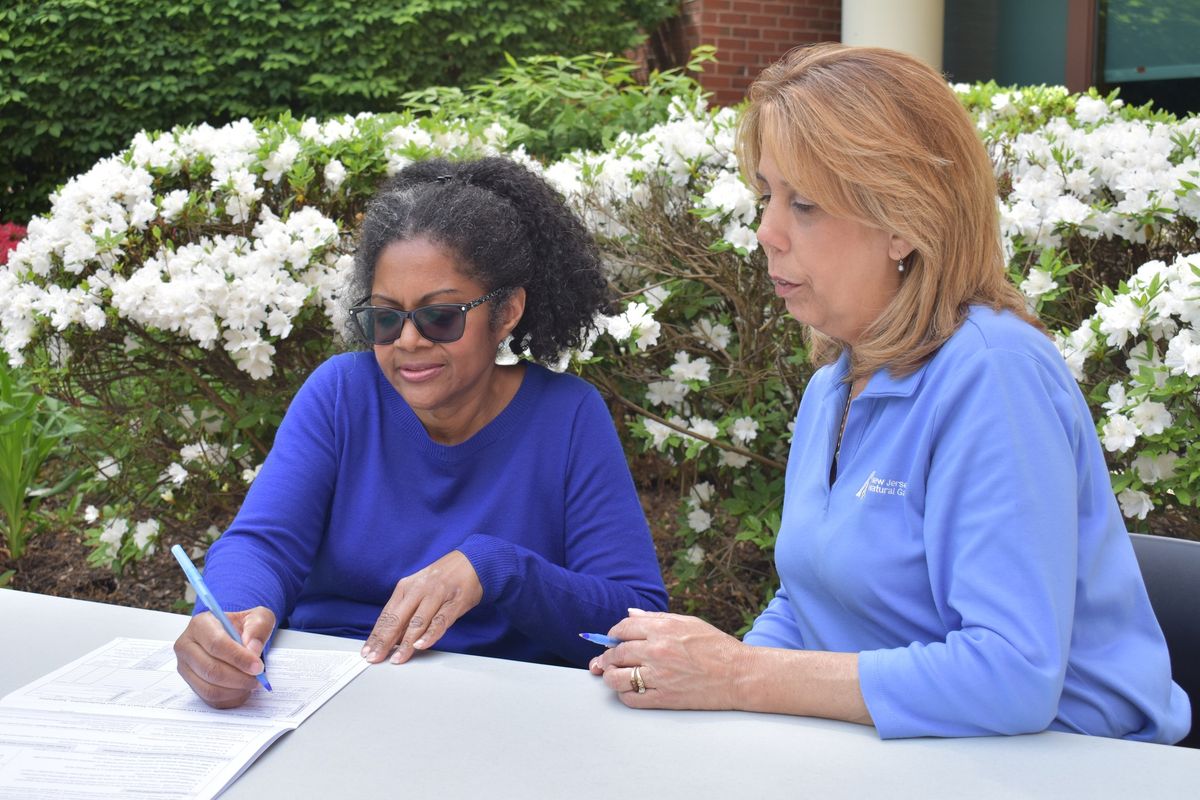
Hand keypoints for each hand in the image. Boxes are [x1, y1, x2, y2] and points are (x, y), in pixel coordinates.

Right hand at [174, 606, 274, 708]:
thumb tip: (252, 650)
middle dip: (239, 678)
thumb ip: (258, 628)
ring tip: (252, 684)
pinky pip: (209, 698)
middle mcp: (187, 646)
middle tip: (258, 679)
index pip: (216, 644)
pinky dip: (230, 698)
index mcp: (200, 624)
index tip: (258, 667)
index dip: (239, 658)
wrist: (234, 635)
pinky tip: (243, 690)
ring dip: (235, 690)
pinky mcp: (190, 683)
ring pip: (209, 688)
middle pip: (211, 669)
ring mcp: (185, 667)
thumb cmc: (243, 626)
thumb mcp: (258, 617)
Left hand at [361, 549, 482, 664]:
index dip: (376, 635)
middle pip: (397, 619)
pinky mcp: (454, 602)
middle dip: (384, 641)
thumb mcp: (419, 588)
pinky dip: (430, 634)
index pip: (387, 615)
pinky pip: (440, 621)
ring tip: (397, 658)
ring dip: (406, 643)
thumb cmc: (442, 578)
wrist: (471, 562)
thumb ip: (406, 610)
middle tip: (375, 658)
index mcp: (406, 587)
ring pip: (418, 622)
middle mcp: (419, 590)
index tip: (367, 651)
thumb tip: (391, 637)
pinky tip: (421, 645)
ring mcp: (437, 595)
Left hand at [588, 609, 747, 709]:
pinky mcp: (663, 698)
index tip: (612, 639)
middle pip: (616, 653)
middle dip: (606, 657)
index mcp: (662, 629)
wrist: (739, 675)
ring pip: (616, 678)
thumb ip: (656, 618)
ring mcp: (658, 676)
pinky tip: (630, 690)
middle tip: (605, 661)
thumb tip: (631, 613)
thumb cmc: (717, 647)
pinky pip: (631, 699)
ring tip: (614, 676)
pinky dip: (625, 695)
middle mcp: (656, 650)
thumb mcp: (688, 622)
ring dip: (610, 677)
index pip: (622, 629)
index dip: (613, 634)